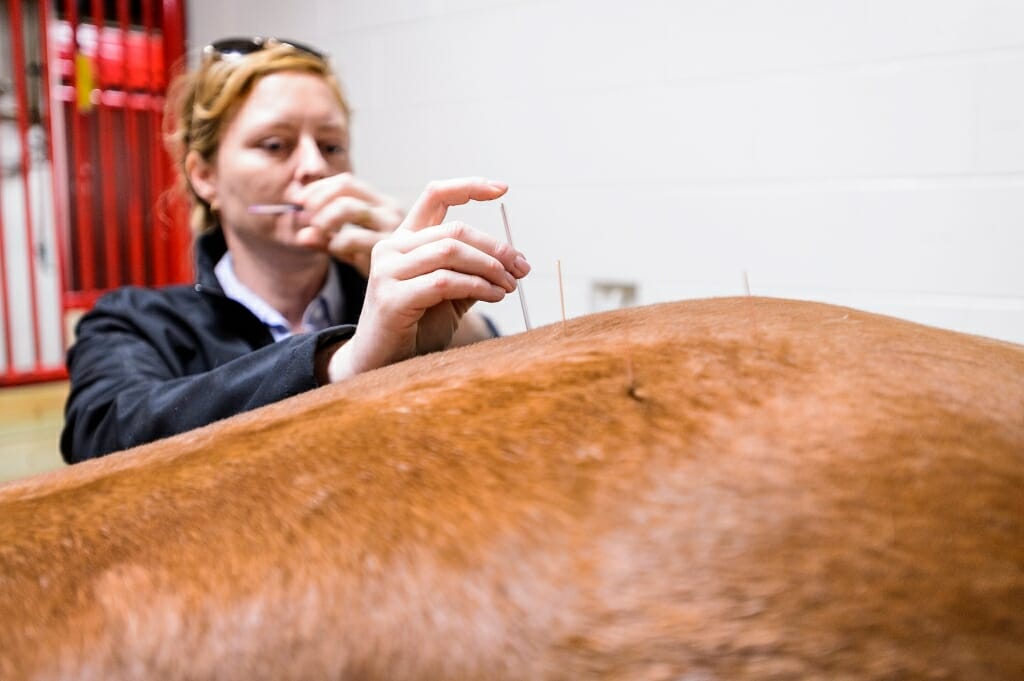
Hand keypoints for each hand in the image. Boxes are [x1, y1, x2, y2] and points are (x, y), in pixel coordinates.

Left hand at [292, 172, 403, 276]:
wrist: (406, 288)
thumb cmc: (379, 267)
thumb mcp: (349, 249)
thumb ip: (326, 239)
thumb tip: (300, 235)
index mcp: (380, 204)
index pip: (346, 182)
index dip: (319, 188)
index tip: (298, 201)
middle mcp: (389, 210)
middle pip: (346, 187)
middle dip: (319, 199)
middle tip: (306, 218)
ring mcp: (391, 226)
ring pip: (349, 207)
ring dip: (325, 218)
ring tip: (319, 232)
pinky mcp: (390, 246)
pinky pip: (353, 237)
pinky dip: (336, 242)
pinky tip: (335, 250)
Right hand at [325, 177, 529, 380]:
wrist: (381, 366)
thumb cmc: (417, 329)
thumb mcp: (450, 296)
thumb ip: (472, 273)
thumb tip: (512, 261)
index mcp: (405, 240)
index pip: (435, 197)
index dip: (469, 187)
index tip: (502, 188)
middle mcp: (392, 248)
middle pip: (454, 231)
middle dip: (495, 248)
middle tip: (521, 267)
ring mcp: (388, 270)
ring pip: (451, 252)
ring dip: (489, 268)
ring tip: (509, 285)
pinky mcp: (392, 297)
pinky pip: (445, 282)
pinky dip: (477, 286)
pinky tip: (495, 296)